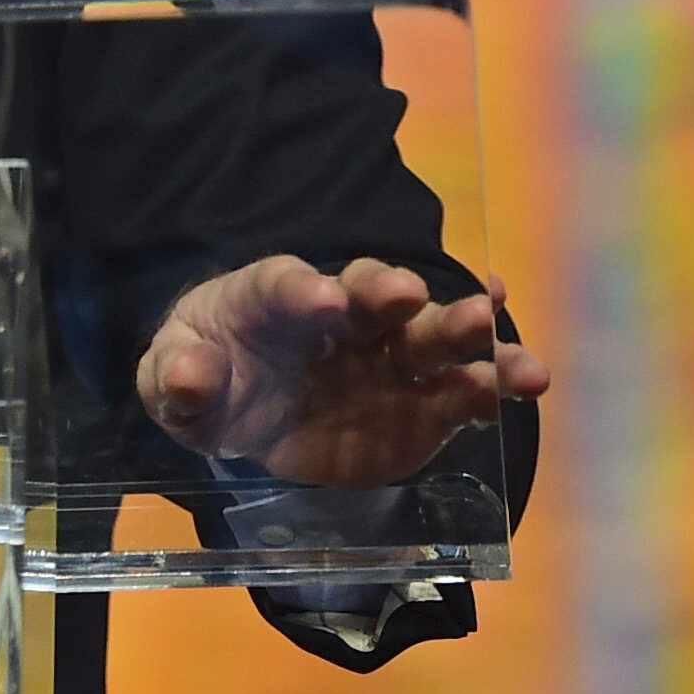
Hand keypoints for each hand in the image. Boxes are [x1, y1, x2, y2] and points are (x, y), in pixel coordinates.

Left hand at [135, 258, 547, 489]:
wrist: (248, 409)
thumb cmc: (209, 374)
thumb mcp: (174, 379)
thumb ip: (178, 377)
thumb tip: (189, 376)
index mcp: (272, 297)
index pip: (284, 283)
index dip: (301, 289)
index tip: (322, 298)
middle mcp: (340, 317)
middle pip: (371, 295)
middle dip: (391, 293)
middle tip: (409, 294)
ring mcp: (385, 360)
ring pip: (429, 337)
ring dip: (463, 333)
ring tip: (498, 340)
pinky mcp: (418, 408)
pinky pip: (458, 394)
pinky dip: (489, 387)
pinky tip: (520, 385)